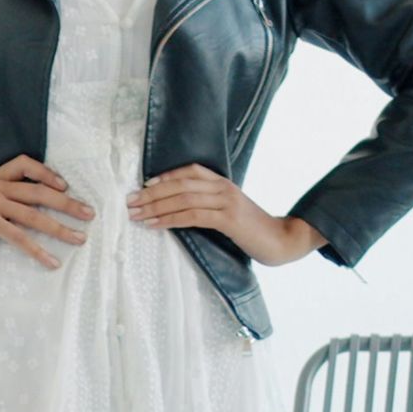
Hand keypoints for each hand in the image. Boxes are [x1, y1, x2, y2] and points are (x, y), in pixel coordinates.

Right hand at [0, 154, 95, 269]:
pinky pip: (19, 236)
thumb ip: (5, 202)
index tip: (66, 188)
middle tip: (89, 214)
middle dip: (67, 204)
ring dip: (60, 228)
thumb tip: (39, 210)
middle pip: (38, 191)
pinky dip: (38, 250)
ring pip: (33, 214)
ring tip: (79, 239)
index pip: (24, 163)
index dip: (47, 173)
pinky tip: (52, 262)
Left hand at [125, 163, 318, 266]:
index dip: (165, 176)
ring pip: (183, 198)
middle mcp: (223, 187)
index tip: (143, 185)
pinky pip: (192, 215)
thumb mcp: (229, 211)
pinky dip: (170, 219)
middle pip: (180, 184)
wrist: (282, 240)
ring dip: (155, 206)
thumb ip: (210, 205)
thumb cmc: (252, 230)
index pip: (189, 171)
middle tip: (130, 201)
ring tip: (136, 214)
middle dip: (152, 193)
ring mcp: (226, 201)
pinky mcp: (228, 219)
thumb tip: (179, 209)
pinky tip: (155, 224)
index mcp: (223, 183)